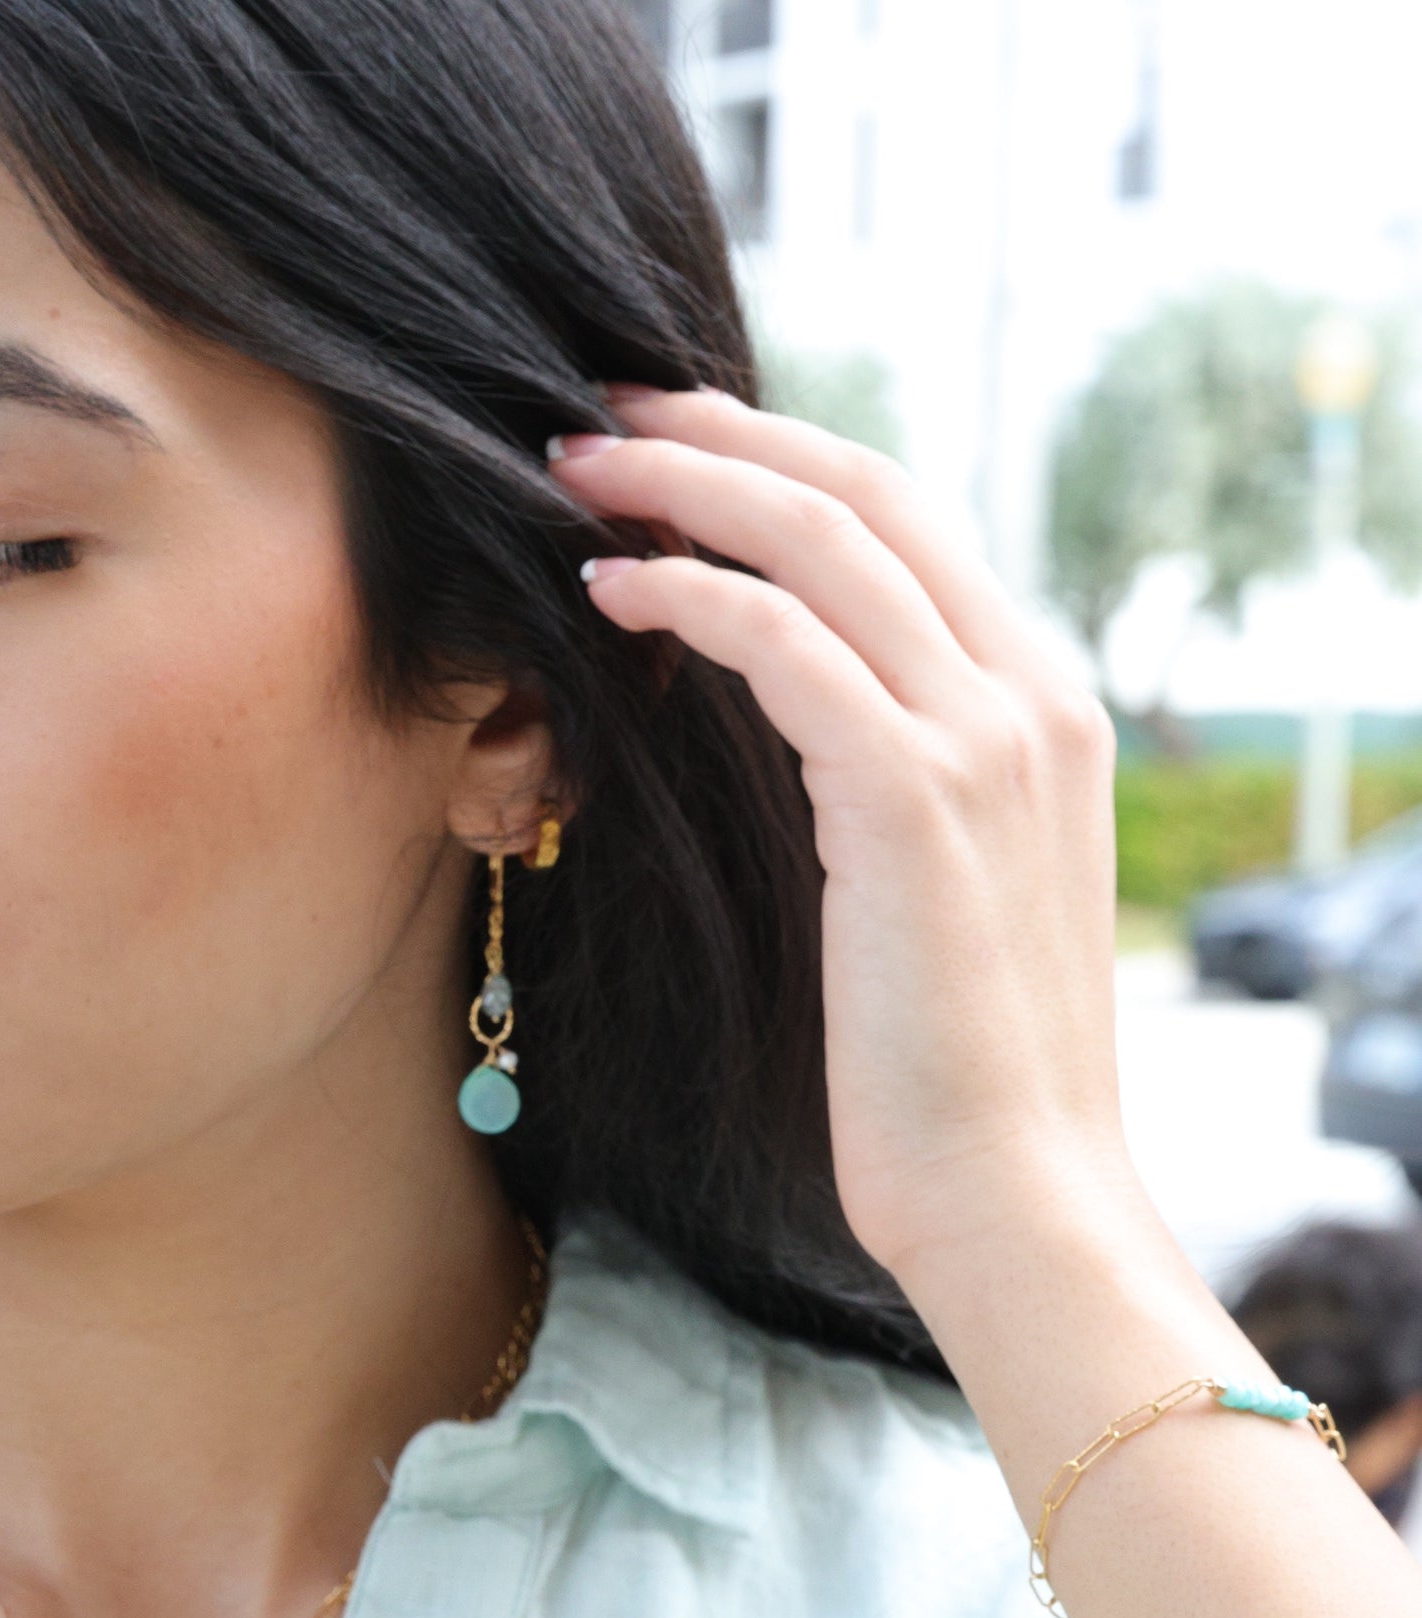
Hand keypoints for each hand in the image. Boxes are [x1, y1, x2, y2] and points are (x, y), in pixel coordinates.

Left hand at [549, 388, 1130, 1288]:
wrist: (1018, 1191)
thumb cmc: (958, 1068)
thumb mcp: (948, 891)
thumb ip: (905, 780)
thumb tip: (806, 717)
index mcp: (1047, 708)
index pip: (911, 529)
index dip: (784, 466)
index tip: (678, 452)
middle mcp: (1033, 696)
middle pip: (870, 495)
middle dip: (727, 437)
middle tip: (605, 419)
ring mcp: (986, 738)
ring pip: (824, 542)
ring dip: (687, 490)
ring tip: (577, 476)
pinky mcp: (916, 797)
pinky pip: (785, 642)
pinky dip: (690, 595)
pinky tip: (609, 592)